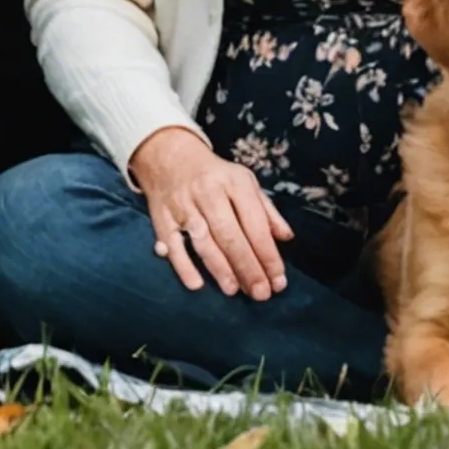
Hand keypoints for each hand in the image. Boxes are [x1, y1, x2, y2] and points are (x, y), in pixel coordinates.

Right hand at [126, 128, 292, 299]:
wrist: (169, 155)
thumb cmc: (215, 175)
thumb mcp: (245, 182)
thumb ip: (266, 210)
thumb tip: (286, 237)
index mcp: (235, 182)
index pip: (256, 224)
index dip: (268, 255)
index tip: (279, 281)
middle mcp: (209, 192)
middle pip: (230, 236)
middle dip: (248, 267)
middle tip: (260, 293)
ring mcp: (183, 204)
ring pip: (203, 241)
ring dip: (220, 269)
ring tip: (235, 291)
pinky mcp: (162, 216)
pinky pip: (172, 244)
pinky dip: (183, 265)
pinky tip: (197, 284)